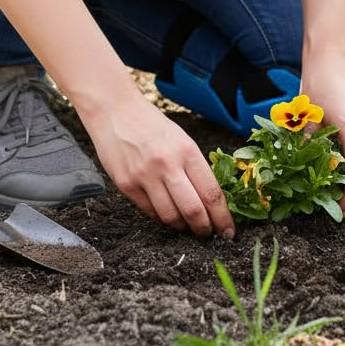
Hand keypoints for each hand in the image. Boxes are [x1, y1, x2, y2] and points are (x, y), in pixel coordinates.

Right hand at [79, 94, 234, 239]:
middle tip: (208, 233)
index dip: (223, 218)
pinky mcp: (127, 185)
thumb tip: (211, 201)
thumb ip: (195, 168)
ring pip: (171, 217)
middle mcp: (167, 164)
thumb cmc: (153, 126)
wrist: (115, 111)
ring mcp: (145, 176)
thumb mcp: (182, 139)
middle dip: (205, 229)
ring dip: (182, 227)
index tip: (228, 232)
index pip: (211, 193)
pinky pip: (150, 212)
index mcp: (186, 150)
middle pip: (193, 211)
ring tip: (187, 225)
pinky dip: (162, 219)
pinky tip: (167, 214)